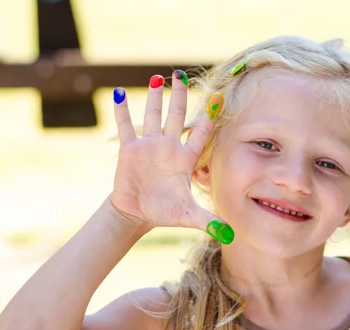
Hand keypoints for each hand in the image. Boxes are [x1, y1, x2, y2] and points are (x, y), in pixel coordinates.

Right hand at [109, 71, 232, 243]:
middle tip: (180, 74)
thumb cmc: (165, 212)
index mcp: (186, 159)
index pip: (200, 133)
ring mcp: (149, 146)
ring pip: (153, 115)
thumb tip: (229, 235)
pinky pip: (126, 126)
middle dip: (179, 96)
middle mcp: (169, 147)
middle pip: (176, 116)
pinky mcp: (130, 149)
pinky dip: (122, 111)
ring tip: (157, 78)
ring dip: (154, 97)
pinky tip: (120, 93)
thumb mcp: (188, 216)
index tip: (218, 97)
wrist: (138, 214)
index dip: (209, 117)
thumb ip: (208, 221)